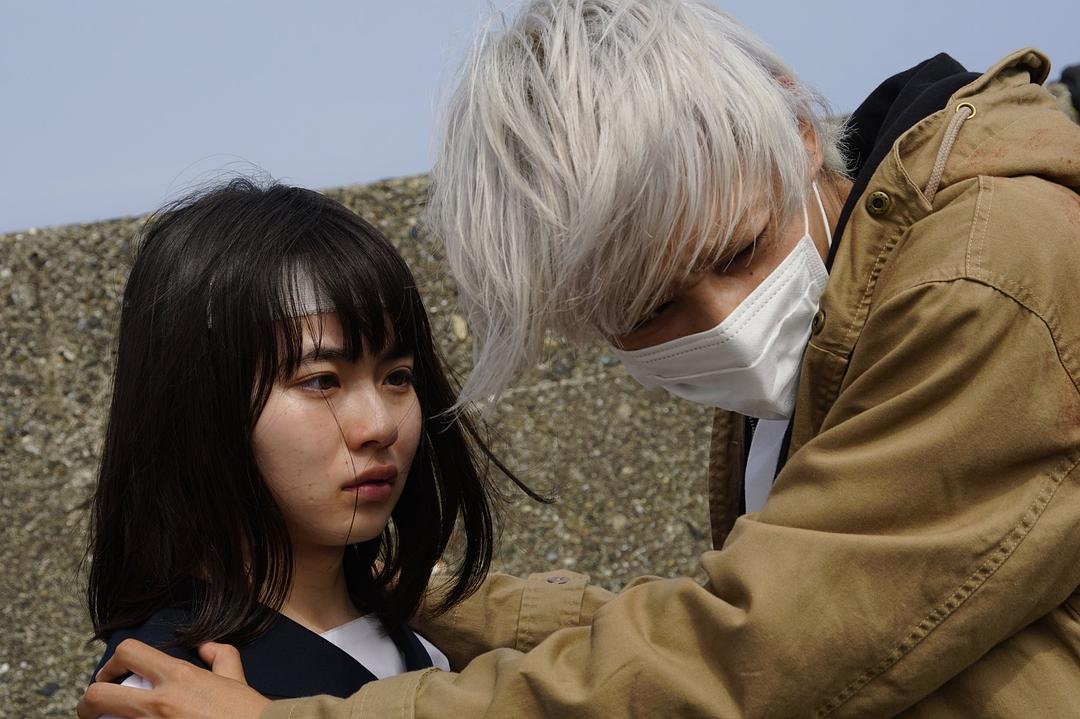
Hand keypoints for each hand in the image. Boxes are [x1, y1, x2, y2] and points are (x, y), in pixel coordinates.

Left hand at [77, 639, 270, 718]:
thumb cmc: (247, 713)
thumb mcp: (235, 677)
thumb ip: (220, 655)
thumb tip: (206, 646)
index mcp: (178, 676)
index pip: (129, 653)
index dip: (112, 663)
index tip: (110, 677)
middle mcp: (159, 702)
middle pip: (99, 695)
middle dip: (87, 702)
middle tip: (92, 709)